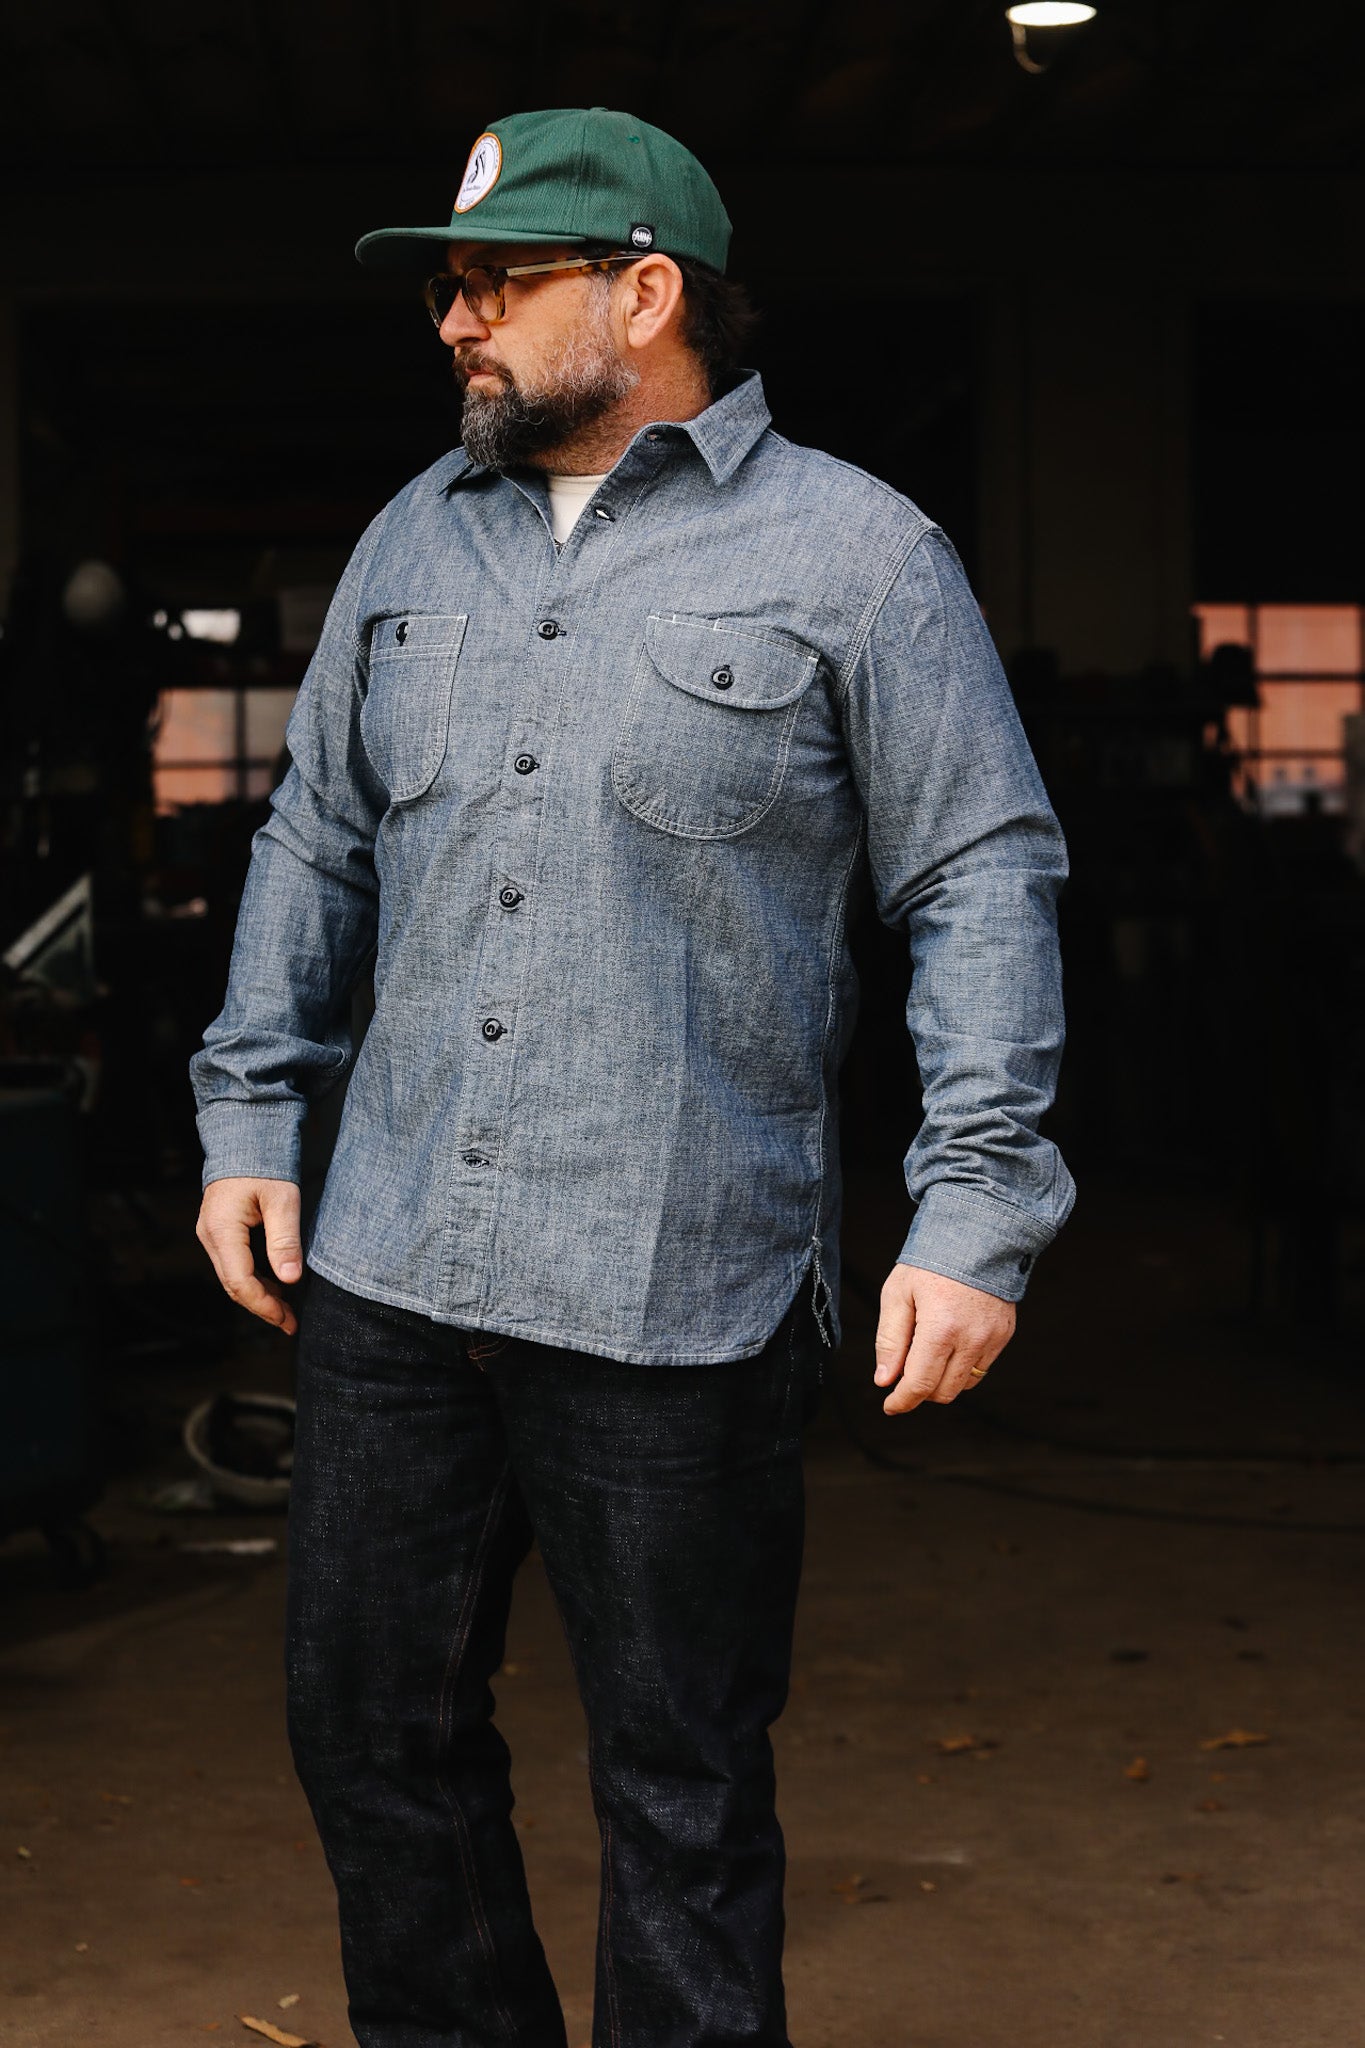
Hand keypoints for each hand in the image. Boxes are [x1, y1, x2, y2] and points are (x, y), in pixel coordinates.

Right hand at [195, 1177, 303, 1336]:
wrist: (246, 1135)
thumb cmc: (265, 1163)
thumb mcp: (283, 1200)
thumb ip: (285, 1240)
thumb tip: (290, 1279)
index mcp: (222, 1230)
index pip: (240, 1282)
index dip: (264, 1306)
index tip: (287, 1320)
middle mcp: (210, 1235)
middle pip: (233, 1284)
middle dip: (262, 1307)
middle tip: (290, 1323)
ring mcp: (211, 1233)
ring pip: (232, 1276)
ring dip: (258, 1295)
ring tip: (287, 1310)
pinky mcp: (219, 1230)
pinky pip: (233, 1264)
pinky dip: (253, 1279)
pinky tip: (275, 1285)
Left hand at [873, 1262, 1014, 1414]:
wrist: (977, 1233)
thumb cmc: (930, 1261)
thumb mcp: (898, 1294)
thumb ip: (890, 1340)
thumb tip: (884, 1380)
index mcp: (940, 1329)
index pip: (920, 1384)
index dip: (902, 1401)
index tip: (889, 1406)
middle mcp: (971, 1339)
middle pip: (943, 1392)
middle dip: (920, 1391)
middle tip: (904, 1374)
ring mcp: (992, 1338)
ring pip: (964, 1384)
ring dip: (942, 1381)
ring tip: (926, 1354)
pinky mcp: (1005, 1334)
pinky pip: (981, 1368)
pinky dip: (962, 1367)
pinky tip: (949, 1345)